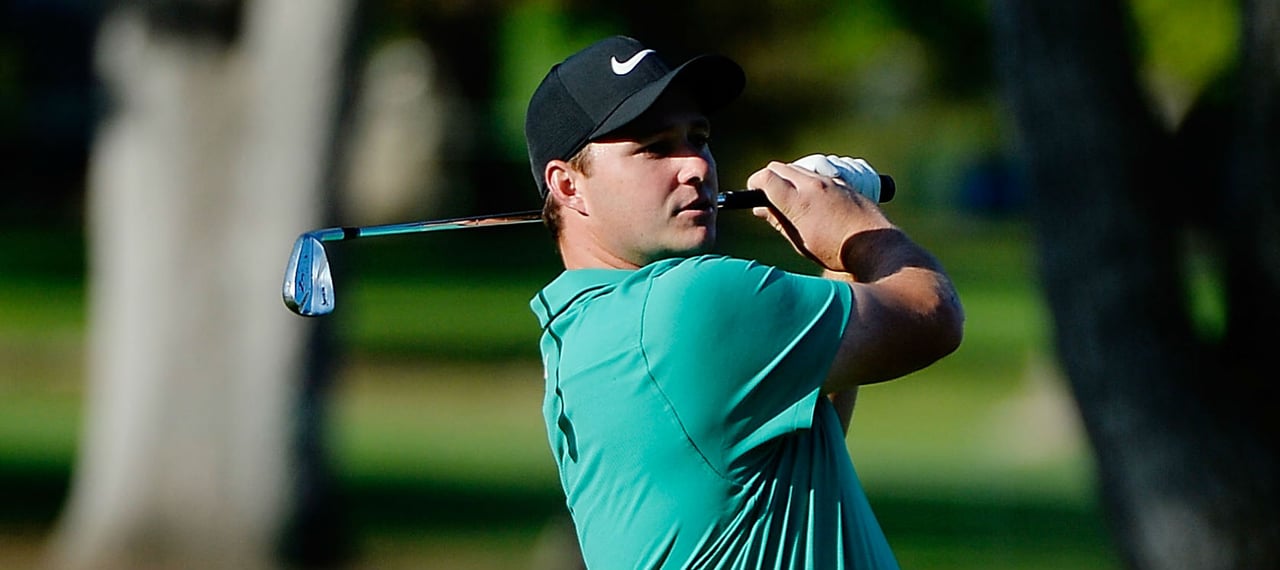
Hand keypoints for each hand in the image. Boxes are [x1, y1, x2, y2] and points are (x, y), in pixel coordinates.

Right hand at [747, 158, 893, 271]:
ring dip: (789, 179)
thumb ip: (779, 222)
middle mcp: (813, 185)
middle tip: (767, 196)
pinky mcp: (844, 183)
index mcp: (798, 202)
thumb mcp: (801, 241)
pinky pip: (818, 175)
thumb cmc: (836, 251)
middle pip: (780, 167)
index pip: (766, 178)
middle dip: (769, 178)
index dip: (754, 184)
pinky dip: (808, 183)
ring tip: (791, 201)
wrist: (874, 247)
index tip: (752, 192)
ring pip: (799, 169)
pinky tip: (813, 202)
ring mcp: (830, 182)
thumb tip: (761, 209)